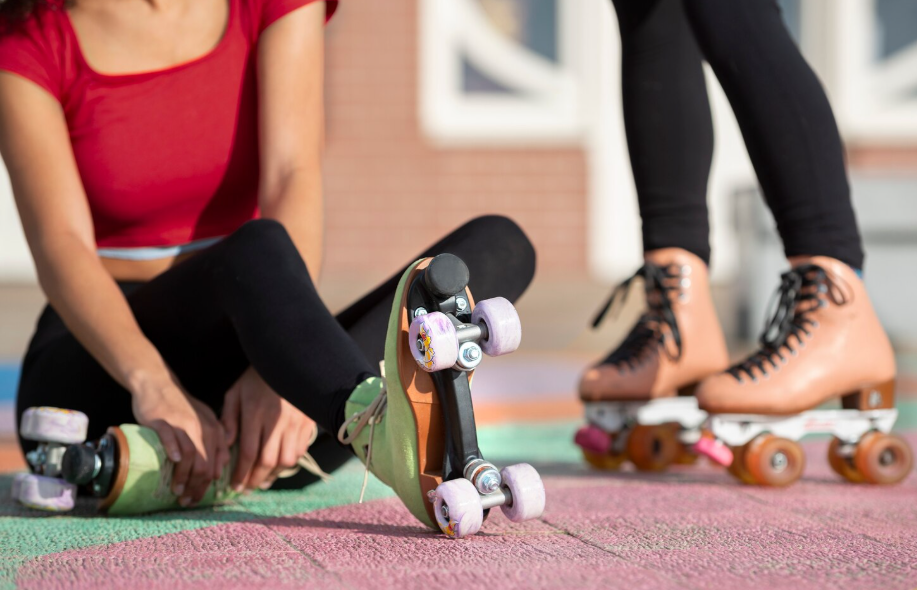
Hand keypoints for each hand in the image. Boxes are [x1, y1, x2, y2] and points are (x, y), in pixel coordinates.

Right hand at [131, 372, 229, 505]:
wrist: (158, 384)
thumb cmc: (181, 407)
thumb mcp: (204, 422)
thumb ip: (214, 443)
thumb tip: (221, 470)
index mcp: (213, 430)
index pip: (216, 465)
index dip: (207, 486)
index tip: (197, 499)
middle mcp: (201, 428)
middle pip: (205, 463)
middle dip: (197, 487)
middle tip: (186, 501)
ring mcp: (182, 424)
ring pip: (190, 455)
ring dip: (184, 476)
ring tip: (177, 491)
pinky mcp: (163, 421)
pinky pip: (170, 437)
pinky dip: (173, 450)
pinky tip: (172, 462)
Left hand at [221, 367, 315, 491]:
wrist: (288, 361)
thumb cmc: (256, 378)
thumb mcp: (235, 393)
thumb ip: (229, 419)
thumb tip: (225, 445)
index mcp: (256, 413)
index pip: (248, 452)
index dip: (241, 474)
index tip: (234, 486)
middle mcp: (277, 421)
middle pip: (268, 461)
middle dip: (256, 479)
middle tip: (247, 488)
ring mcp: (295, 422)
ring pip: (287, 459)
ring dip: (274, 473)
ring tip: (263, 479)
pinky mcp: (308, 422)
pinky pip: (300, 449)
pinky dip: (290, 461)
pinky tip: (279, 463)